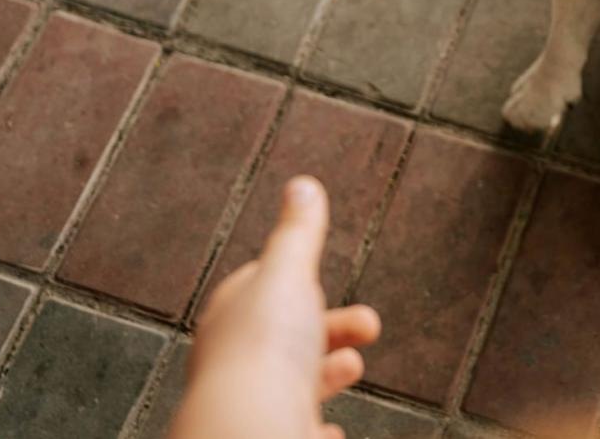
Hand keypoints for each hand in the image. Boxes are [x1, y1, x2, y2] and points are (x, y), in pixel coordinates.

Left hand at [170, 177, 382, 438]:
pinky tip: (330, 430)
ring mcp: (252, 402)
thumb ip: (298, 233)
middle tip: (367, 326)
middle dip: (329, 328)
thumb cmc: (263, 350)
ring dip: (327, 373)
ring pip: (292, 383)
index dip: (290, 282)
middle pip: (285, 336)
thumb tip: (302, 186)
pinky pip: (293, 428)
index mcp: (231, 316)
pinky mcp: (271, 433)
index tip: (312, 278)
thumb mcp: (288, 273)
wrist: (252, 427)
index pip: (257, 289)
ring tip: (353, 368)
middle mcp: (234, 361)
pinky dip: (315, 427)